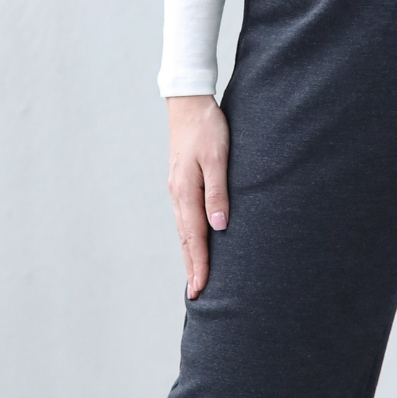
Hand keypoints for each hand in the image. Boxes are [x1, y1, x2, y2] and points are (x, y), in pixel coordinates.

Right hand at [167, 94, 229, 299]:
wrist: (188, 102)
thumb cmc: (207, 128)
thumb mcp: (217, 158)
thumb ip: (218, 192)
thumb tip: (219, 226)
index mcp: (185, 191)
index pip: (194, 237)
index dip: (200, 264)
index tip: (201, 289)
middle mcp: (178, 194)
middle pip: (185, 239)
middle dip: (192, 267)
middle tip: (197, 295)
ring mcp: (177, 189)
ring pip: (183, 230)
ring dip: (189, 254)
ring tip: (195, 276)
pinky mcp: (180, 183)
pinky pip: (184, 218)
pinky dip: (188, 237)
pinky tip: (193, 242)